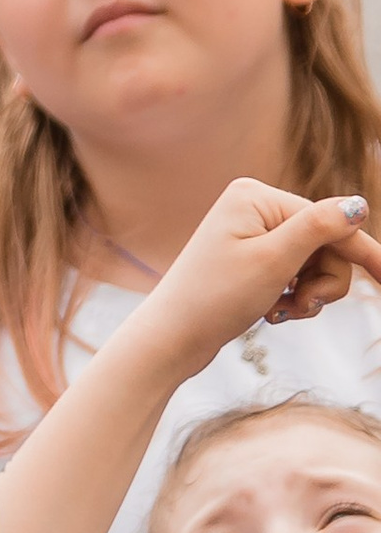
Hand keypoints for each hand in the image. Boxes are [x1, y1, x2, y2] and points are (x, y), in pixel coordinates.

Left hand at [126, 179, 380, 382]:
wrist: (172, 337)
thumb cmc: (216, 298)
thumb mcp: (273, 262)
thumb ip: (318, 230)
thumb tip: (357, 205)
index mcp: (257, 196)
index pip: (329, 222)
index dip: (365, 253)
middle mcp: (254, 207)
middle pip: (324, 245)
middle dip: (323, 282)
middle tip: (303, 306)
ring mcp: (251, 233)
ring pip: (313, 265)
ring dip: (309, 294)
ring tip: (282, 312)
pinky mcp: (251, 259)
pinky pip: (295, 276)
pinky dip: (293, 298)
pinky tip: (272, 313)